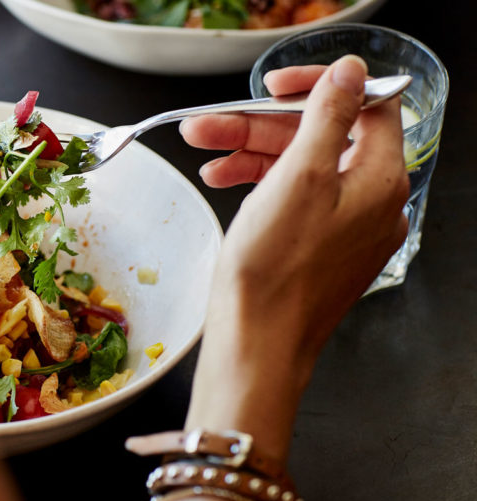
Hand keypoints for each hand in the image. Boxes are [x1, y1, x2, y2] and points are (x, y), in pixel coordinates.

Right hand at [199, 56, 408, 363]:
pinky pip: (295, 199)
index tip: (272, 86)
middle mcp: (372, 203)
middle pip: (321, 137)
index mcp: (379, 180)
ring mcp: (346, 228)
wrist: (257, 344)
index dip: (316, 87)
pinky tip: (223, 182)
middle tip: (210, 124)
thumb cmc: (275, 273)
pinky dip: (259, 185)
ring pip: (301, 168)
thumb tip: (351, 73)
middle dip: (261, 126)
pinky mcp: (320, 248)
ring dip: (250, 153)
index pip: (363, 106)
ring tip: (203, 154)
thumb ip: (328, 117)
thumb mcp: (297, 178)